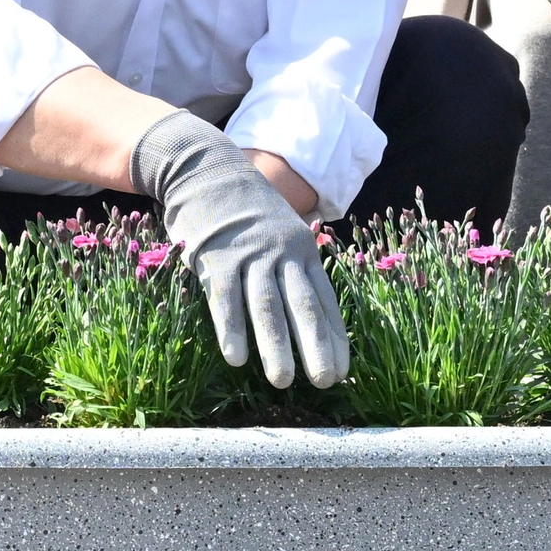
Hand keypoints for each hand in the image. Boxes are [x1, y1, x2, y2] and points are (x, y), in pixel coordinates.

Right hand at [133, 111, 347, 388]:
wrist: (206, 168)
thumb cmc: (247, 209)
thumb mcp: (283, 229)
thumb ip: (295, 264)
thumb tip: (310, 312)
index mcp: (303, 249)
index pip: (324, 300)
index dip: (334, 337)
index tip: (344, 371)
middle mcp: (281, 253)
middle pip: (302, 306)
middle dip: (315, 347)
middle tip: (324, 382)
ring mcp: (249, 255)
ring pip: (267, 306)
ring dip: (276, 346)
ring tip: (283, 381)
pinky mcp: (216, 258)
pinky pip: (226, 299)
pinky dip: (232, 329)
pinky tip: (237, 358)